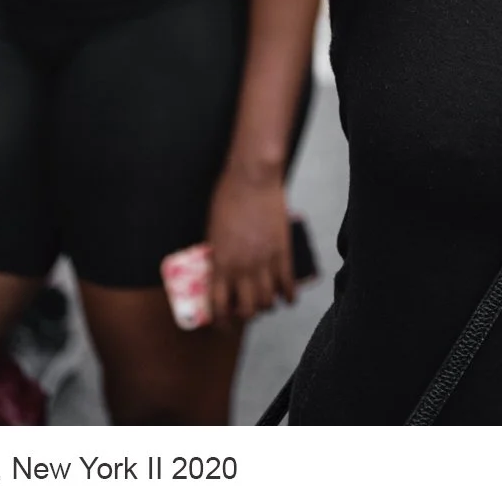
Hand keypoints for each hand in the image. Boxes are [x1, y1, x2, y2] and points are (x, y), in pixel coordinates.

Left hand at [206, 163, 293, 324]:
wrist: (252, 177)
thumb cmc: (227, 198)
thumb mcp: (212, 231)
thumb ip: (217, 255)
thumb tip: (220, 272)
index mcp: (221, 263)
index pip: (219, 306)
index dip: (220, 321)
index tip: (222, 323)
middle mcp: (242, 268)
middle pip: (247, 310)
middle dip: (245, 316)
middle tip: (245, 311)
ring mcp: (265, 261)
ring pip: (267, 301)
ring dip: (266, 307)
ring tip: (265, 303)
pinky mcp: (283, 251)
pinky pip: (288, 283)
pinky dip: (288, 296)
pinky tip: (287, 298)